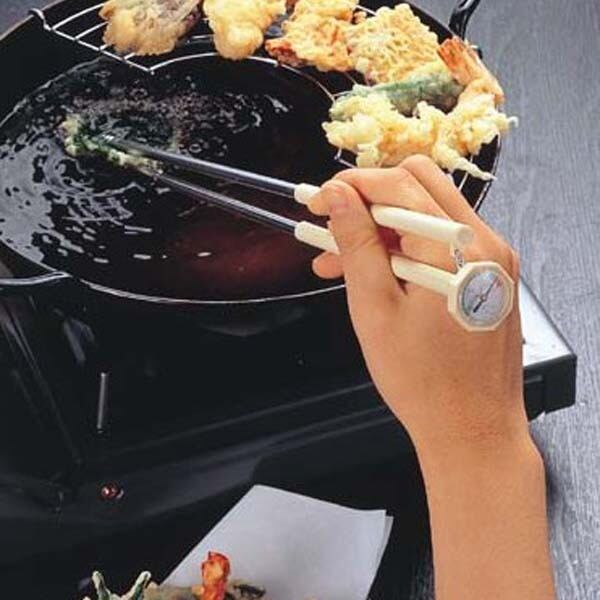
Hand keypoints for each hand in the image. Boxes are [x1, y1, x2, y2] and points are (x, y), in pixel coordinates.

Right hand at [308, 155, 526, 455]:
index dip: (353, 186)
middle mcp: (485, 243)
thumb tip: (339, 199)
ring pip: (427, 214)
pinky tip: (372, 272)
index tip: (321, 202)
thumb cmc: (425, 383)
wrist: (472, 428)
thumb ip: (357, 246)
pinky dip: (405, 247)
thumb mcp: (375, 310)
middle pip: (420, 185)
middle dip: (369, 199)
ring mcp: (492, 257)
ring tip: (338, 260)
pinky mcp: (489, 274)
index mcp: (457, 250)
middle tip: (332, 225)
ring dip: (381, 227)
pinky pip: (441, 241)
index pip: (400, 185)